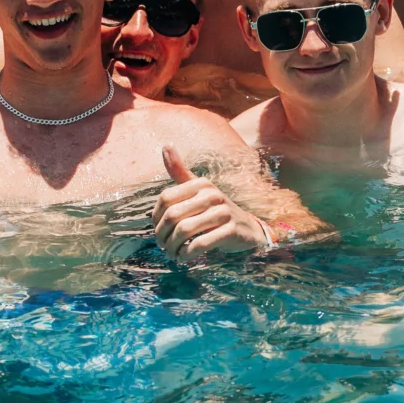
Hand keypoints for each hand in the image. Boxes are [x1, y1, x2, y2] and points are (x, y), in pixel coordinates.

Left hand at [153, 146, 270, 256]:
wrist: (247, 229)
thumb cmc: (215, 210)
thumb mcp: (198, 191)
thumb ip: (180, 172)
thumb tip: (165, 145)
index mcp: (201, 183)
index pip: (166, 198)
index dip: (156, 217)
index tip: (157, 230)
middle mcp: (212, 194)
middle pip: (173, 215)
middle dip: (163, 235)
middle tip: (162, 246)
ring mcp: (224, 212)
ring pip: (185, 230)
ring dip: (173, 247)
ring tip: (172, 254)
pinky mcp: (231, 230)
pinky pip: (201, 243)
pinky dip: (187, 253)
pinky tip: (184, 258)